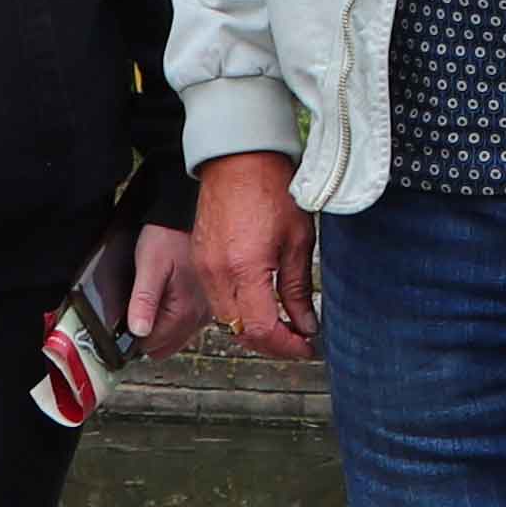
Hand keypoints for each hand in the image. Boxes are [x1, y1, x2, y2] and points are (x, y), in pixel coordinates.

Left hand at [124, 222, 203, 348]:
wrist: (187, 216)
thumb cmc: (168, 236)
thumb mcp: (149, 266)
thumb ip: (144, 300)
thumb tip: (138, 331)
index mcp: (185, 311)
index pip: (153, 345)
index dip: (134, 337)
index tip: (124, 321)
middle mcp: (200, 316)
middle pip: (166, 347)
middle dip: (148, 336)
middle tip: (135, 312)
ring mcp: (206, 311)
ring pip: (177, 338)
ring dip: (161, 329)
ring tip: (150, 303)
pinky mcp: (207, 304)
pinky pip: (187, 325)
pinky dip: (173, 320)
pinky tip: (165, 302)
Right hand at [192, 151, 317, 361]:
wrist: (238, 159)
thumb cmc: (271, 190)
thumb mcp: (298, 241)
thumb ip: (298, 289)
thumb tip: (305, 324)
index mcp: (244, 270)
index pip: (262, 329)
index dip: (286, 346)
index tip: (306, 347)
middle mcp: (217, 274)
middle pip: (241, 331)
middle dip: (271, 343)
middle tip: (298, 340)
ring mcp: (203, 268)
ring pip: (226, 319)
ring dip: (254, 329)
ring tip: (282, 325)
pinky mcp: (198, 260)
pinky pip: (216, 299)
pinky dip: (239, 310)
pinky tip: (260, 304)